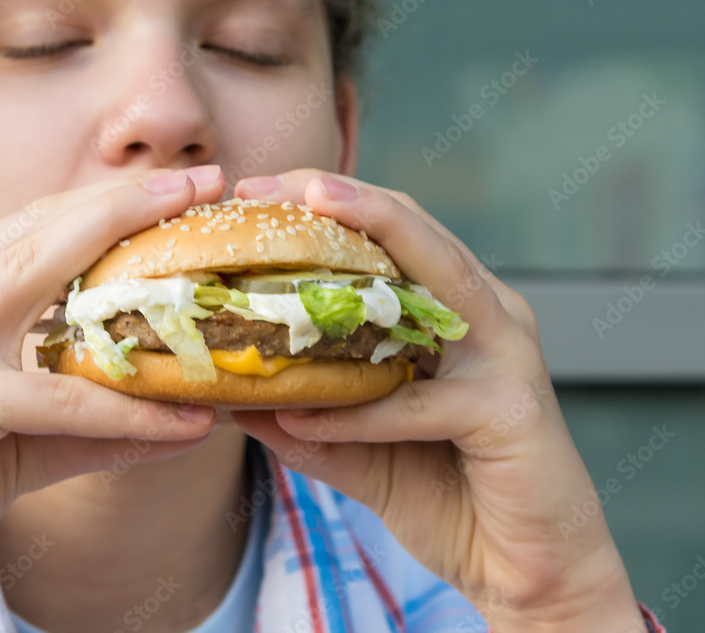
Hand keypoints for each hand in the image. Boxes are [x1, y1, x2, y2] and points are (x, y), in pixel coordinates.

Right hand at [0, 167, 224, 631]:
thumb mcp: (14, 439)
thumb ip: (90, 419)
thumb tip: (179, 416)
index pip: (26, 228)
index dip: (99, 203)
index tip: (166, 191)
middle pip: (40, 227)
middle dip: (127, 199)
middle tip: (203, 181)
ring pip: (45, 275)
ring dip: (135, 259)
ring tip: (207, 252)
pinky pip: (62, 397)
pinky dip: (130, 409)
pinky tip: (188, 420)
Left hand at [231, 171, 644, 630]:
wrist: (524, 567)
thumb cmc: (445, 493)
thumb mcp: (358, 447)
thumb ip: (306, 414)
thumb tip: (228, 394)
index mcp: (454, 311)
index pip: (391, 233)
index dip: (326, 202)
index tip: (253, 192)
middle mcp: (488, 315)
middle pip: (413, 232)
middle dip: (339, 199)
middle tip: (263, 186)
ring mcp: (506, 356)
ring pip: (437, 280)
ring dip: (369, 240)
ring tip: (304, 216)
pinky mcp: (512, 411)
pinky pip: (421, 401)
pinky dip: (359, 411)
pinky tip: (302, 415)